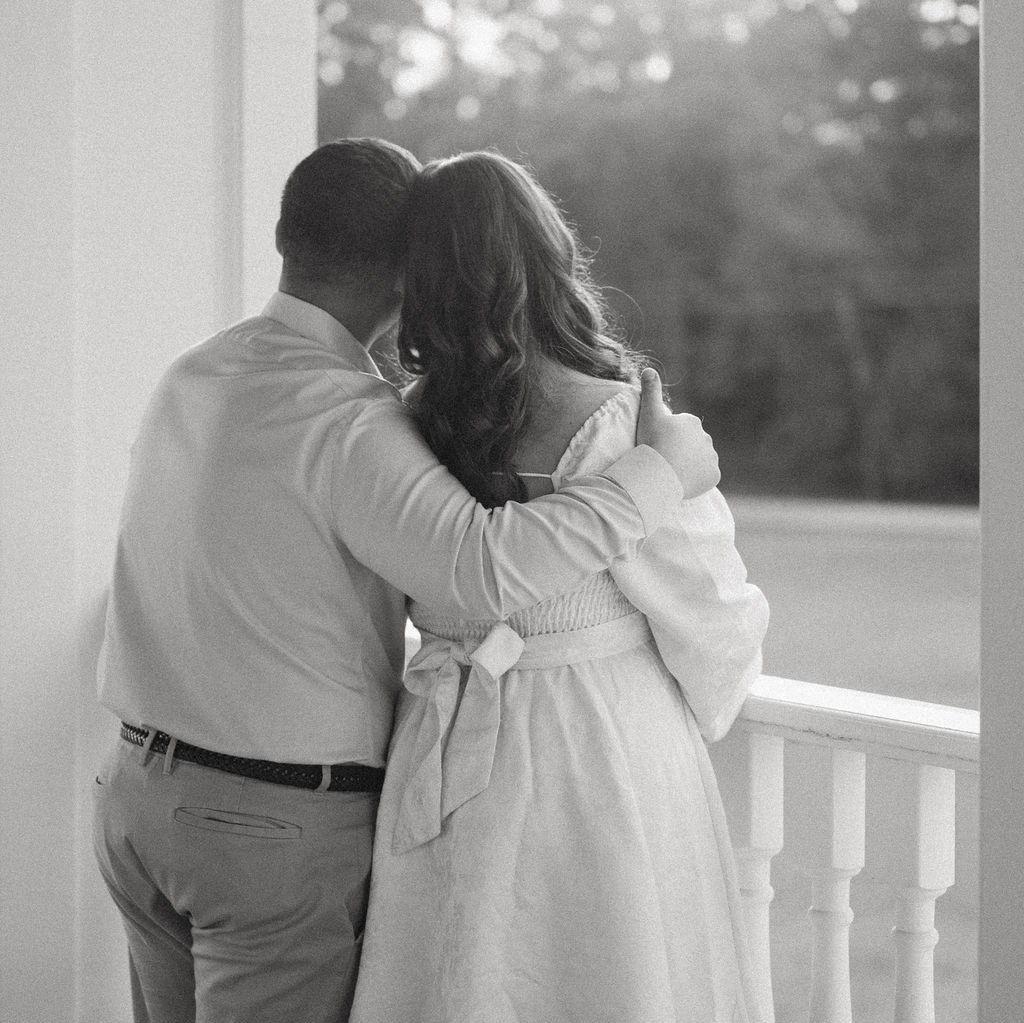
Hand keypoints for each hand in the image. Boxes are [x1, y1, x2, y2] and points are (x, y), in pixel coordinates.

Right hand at [635, 369, 719, 497]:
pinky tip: (683, 482)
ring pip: (700, 461)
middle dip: (681, 451)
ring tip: (672, 472)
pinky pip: (706, 477)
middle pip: (691, 445)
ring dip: (690, 465)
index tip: (657, 446)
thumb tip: (648, 368)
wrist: (660, 473)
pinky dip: (698, 480)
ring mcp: (711, 457)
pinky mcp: (714, 475)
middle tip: (663, 460)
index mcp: (692, 422)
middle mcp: (706, 437)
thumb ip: (650, 391)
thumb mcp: (649, 413)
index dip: (667, 439)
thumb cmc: (652, 442)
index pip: (680, 431)